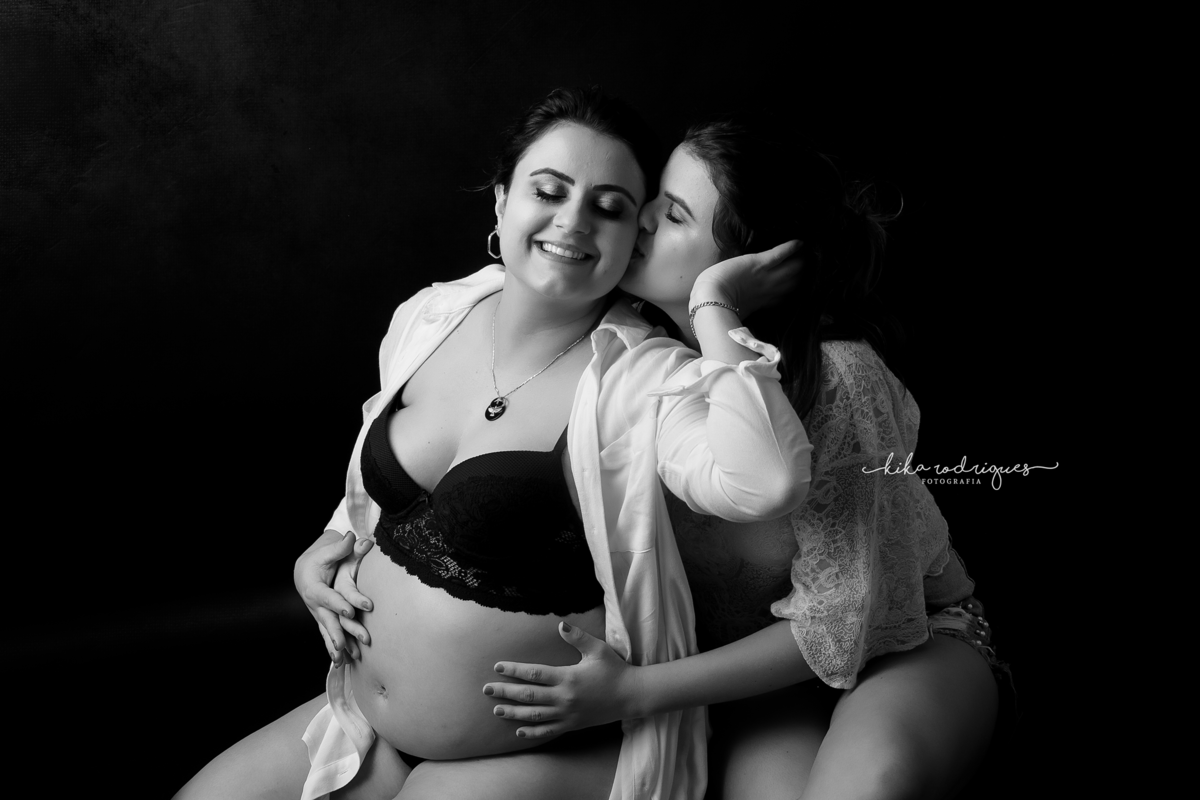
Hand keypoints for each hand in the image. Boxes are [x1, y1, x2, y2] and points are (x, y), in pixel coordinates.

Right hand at [294, 530, 373, 665]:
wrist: (304, 571)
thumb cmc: (318, 559)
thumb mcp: (328, 551)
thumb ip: (342, 547)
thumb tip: (355, 537)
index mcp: (314, 587)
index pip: (328, 597)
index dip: (339, 604)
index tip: (350, 611)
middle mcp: (315, 605)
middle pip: (328, 620)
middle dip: (340, 633)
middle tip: (350, 645)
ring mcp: (318, 615)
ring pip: (328, 632)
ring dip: (336, 647)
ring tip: (344, 661)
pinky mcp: (323, 620)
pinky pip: (328, 636)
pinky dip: (333, 650)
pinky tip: (341, 663)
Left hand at [483, 621, 640, 738]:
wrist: (631, 695)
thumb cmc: (615, 669)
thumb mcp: (598, 649)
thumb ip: (578, 638)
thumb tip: (560, 625)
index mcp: (568, 677)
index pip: (534, 673)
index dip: (514, 670)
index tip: (498, 667)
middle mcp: (564, 698)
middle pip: (528, 695)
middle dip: (505, 692)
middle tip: (487, 689)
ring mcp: (567, 714)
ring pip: (534, 715)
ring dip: (513, 713)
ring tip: (497, 710)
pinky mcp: (572, 724)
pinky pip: (549, 731)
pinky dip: (532, 732)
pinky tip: (519, 732)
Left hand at [690, 239, 802, 317]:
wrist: (709, 300)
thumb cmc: (715, 306)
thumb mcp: (735, 311)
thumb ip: (743, 311)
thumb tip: (744, 312)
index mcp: (762, 303)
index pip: (786, 297)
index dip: (796, 291)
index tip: (805, 286)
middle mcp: (768, 290)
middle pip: (795, 282)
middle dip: (806, 275)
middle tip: (816, 265)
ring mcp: (765, 277)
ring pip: (792, 268)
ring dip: (802, 261)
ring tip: (812, 253)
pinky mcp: (758, 264)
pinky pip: (779, 254)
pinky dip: (790, 248)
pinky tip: (800, 242)